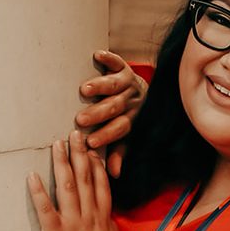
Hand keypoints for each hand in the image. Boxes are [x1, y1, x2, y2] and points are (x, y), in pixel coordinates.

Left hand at [27, 129, 118, 230]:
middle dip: (79, 154)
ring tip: (57, 145)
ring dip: (62, 163)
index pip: (101, 186)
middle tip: (75, 134)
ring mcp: (73, 223)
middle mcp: (89, 216)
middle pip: (84, 179)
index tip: (91, 150)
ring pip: (67, 187)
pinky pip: (46, 209)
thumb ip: (110, 230)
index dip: (96, 166)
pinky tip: (32, 176)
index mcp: (103, 219)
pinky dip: (38, 192)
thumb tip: (110, 221)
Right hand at [74, 50, 147, 178]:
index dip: (106, 136)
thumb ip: (120, 152)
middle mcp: (132, 101)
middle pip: (115, 107)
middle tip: (81, 119)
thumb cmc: (130, 120)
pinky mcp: (125, 69)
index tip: (89, 142)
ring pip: (116, 85)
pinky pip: (118, 62)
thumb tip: (113, 174)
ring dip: (101, 87)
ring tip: (85, 90)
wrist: (149, 96)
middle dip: (99, 114)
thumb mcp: (128, 138)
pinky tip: (97, 56)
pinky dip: (109, 58)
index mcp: (133, 120)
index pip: (120, 129)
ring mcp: (129, 84)